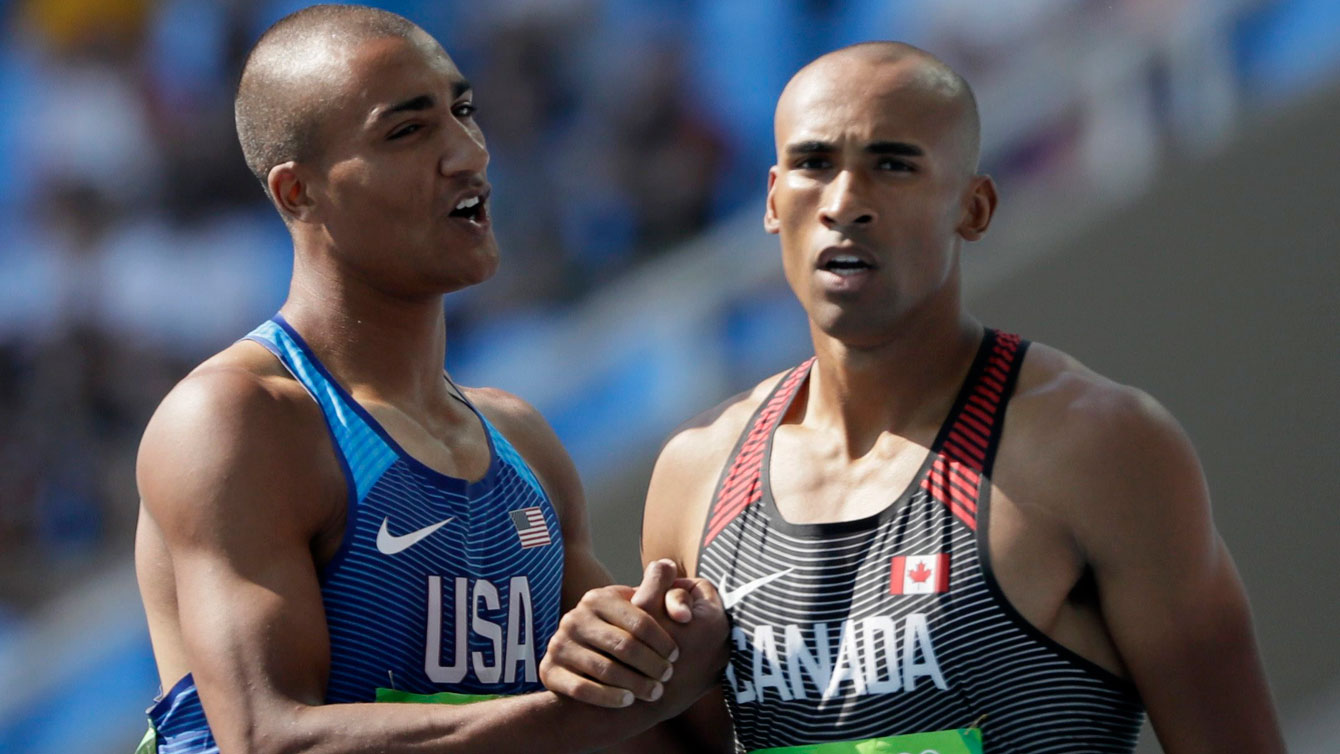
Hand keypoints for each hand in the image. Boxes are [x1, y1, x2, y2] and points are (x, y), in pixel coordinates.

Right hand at [541, 560, 684, 707]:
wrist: (582, 654)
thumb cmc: (623, 629)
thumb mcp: (638, 605)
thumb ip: (663, 592)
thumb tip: (676, 583)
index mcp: (598, 598)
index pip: (640, 620)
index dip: (663, 640)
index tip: (677, 655)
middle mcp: (574, 618)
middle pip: (624, 646)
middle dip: (652, 665)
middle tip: (668, 677)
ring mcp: (559, 644)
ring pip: (604, 669)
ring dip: (635, 684)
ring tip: (654, 693)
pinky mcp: (548, 670)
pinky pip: (581, 688)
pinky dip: (608, 697)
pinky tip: (627, 701)